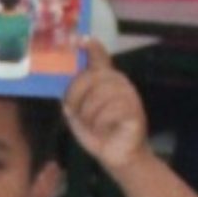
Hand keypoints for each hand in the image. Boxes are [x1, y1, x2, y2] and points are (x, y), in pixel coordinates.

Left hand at [63, 54, 150, 174]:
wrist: (118, 157)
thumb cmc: (98, 133)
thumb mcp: (79, 112)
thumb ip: (73, 95)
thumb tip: (62, 81)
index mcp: (105, 81)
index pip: (99, 57)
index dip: (91, 46)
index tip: (79, 39)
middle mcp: (119, 83)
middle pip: (92, 77)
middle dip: (77, 97)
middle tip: (76, 113)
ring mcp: (129, 95)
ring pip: (100, 96)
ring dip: (89, 115)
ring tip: (94, 126)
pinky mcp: (135, 111)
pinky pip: (111, 110)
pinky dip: (102, 124)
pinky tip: (106, 130)